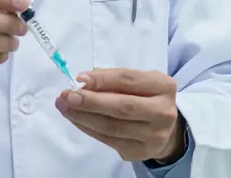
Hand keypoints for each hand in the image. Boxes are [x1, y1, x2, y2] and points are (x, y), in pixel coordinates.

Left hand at [55, 69, 183, 163]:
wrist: (165, 129)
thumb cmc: (145, 97)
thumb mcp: (137, 81)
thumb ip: (113, 79)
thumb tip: (83, 82)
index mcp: (163, 86)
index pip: (129, 81)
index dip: (103, 80)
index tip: (80, 78)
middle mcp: (163, 113)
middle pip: (122, 107)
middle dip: (91, 101)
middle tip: (67, 96)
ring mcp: (153, 136)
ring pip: (112, 127)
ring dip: (83, 116)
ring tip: (64, 106)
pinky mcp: (139, 152)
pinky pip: (108, 140)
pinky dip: (88, 128)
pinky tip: (76, 119)